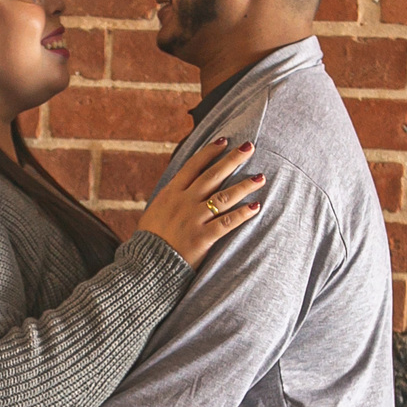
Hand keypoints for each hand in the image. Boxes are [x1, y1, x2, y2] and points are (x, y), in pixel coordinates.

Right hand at [136, 138, 263, 267]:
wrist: (146, 265)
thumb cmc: (150, 240)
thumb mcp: (154, 211)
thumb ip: (170, 198)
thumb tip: (180, 187)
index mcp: (170, 193)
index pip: (193, 166)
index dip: (209, 152)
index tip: (224, 140)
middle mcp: (183, 202)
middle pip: (212, 176)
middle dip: (232, 159)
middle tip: (250, 147)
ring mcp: (193, 219)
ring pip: (223, 197)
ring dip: (244, 186)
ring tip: (260, 177)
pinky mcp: (202, 238)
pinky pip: (226, 223)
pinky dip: (242, 214)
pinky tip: (256, 207)